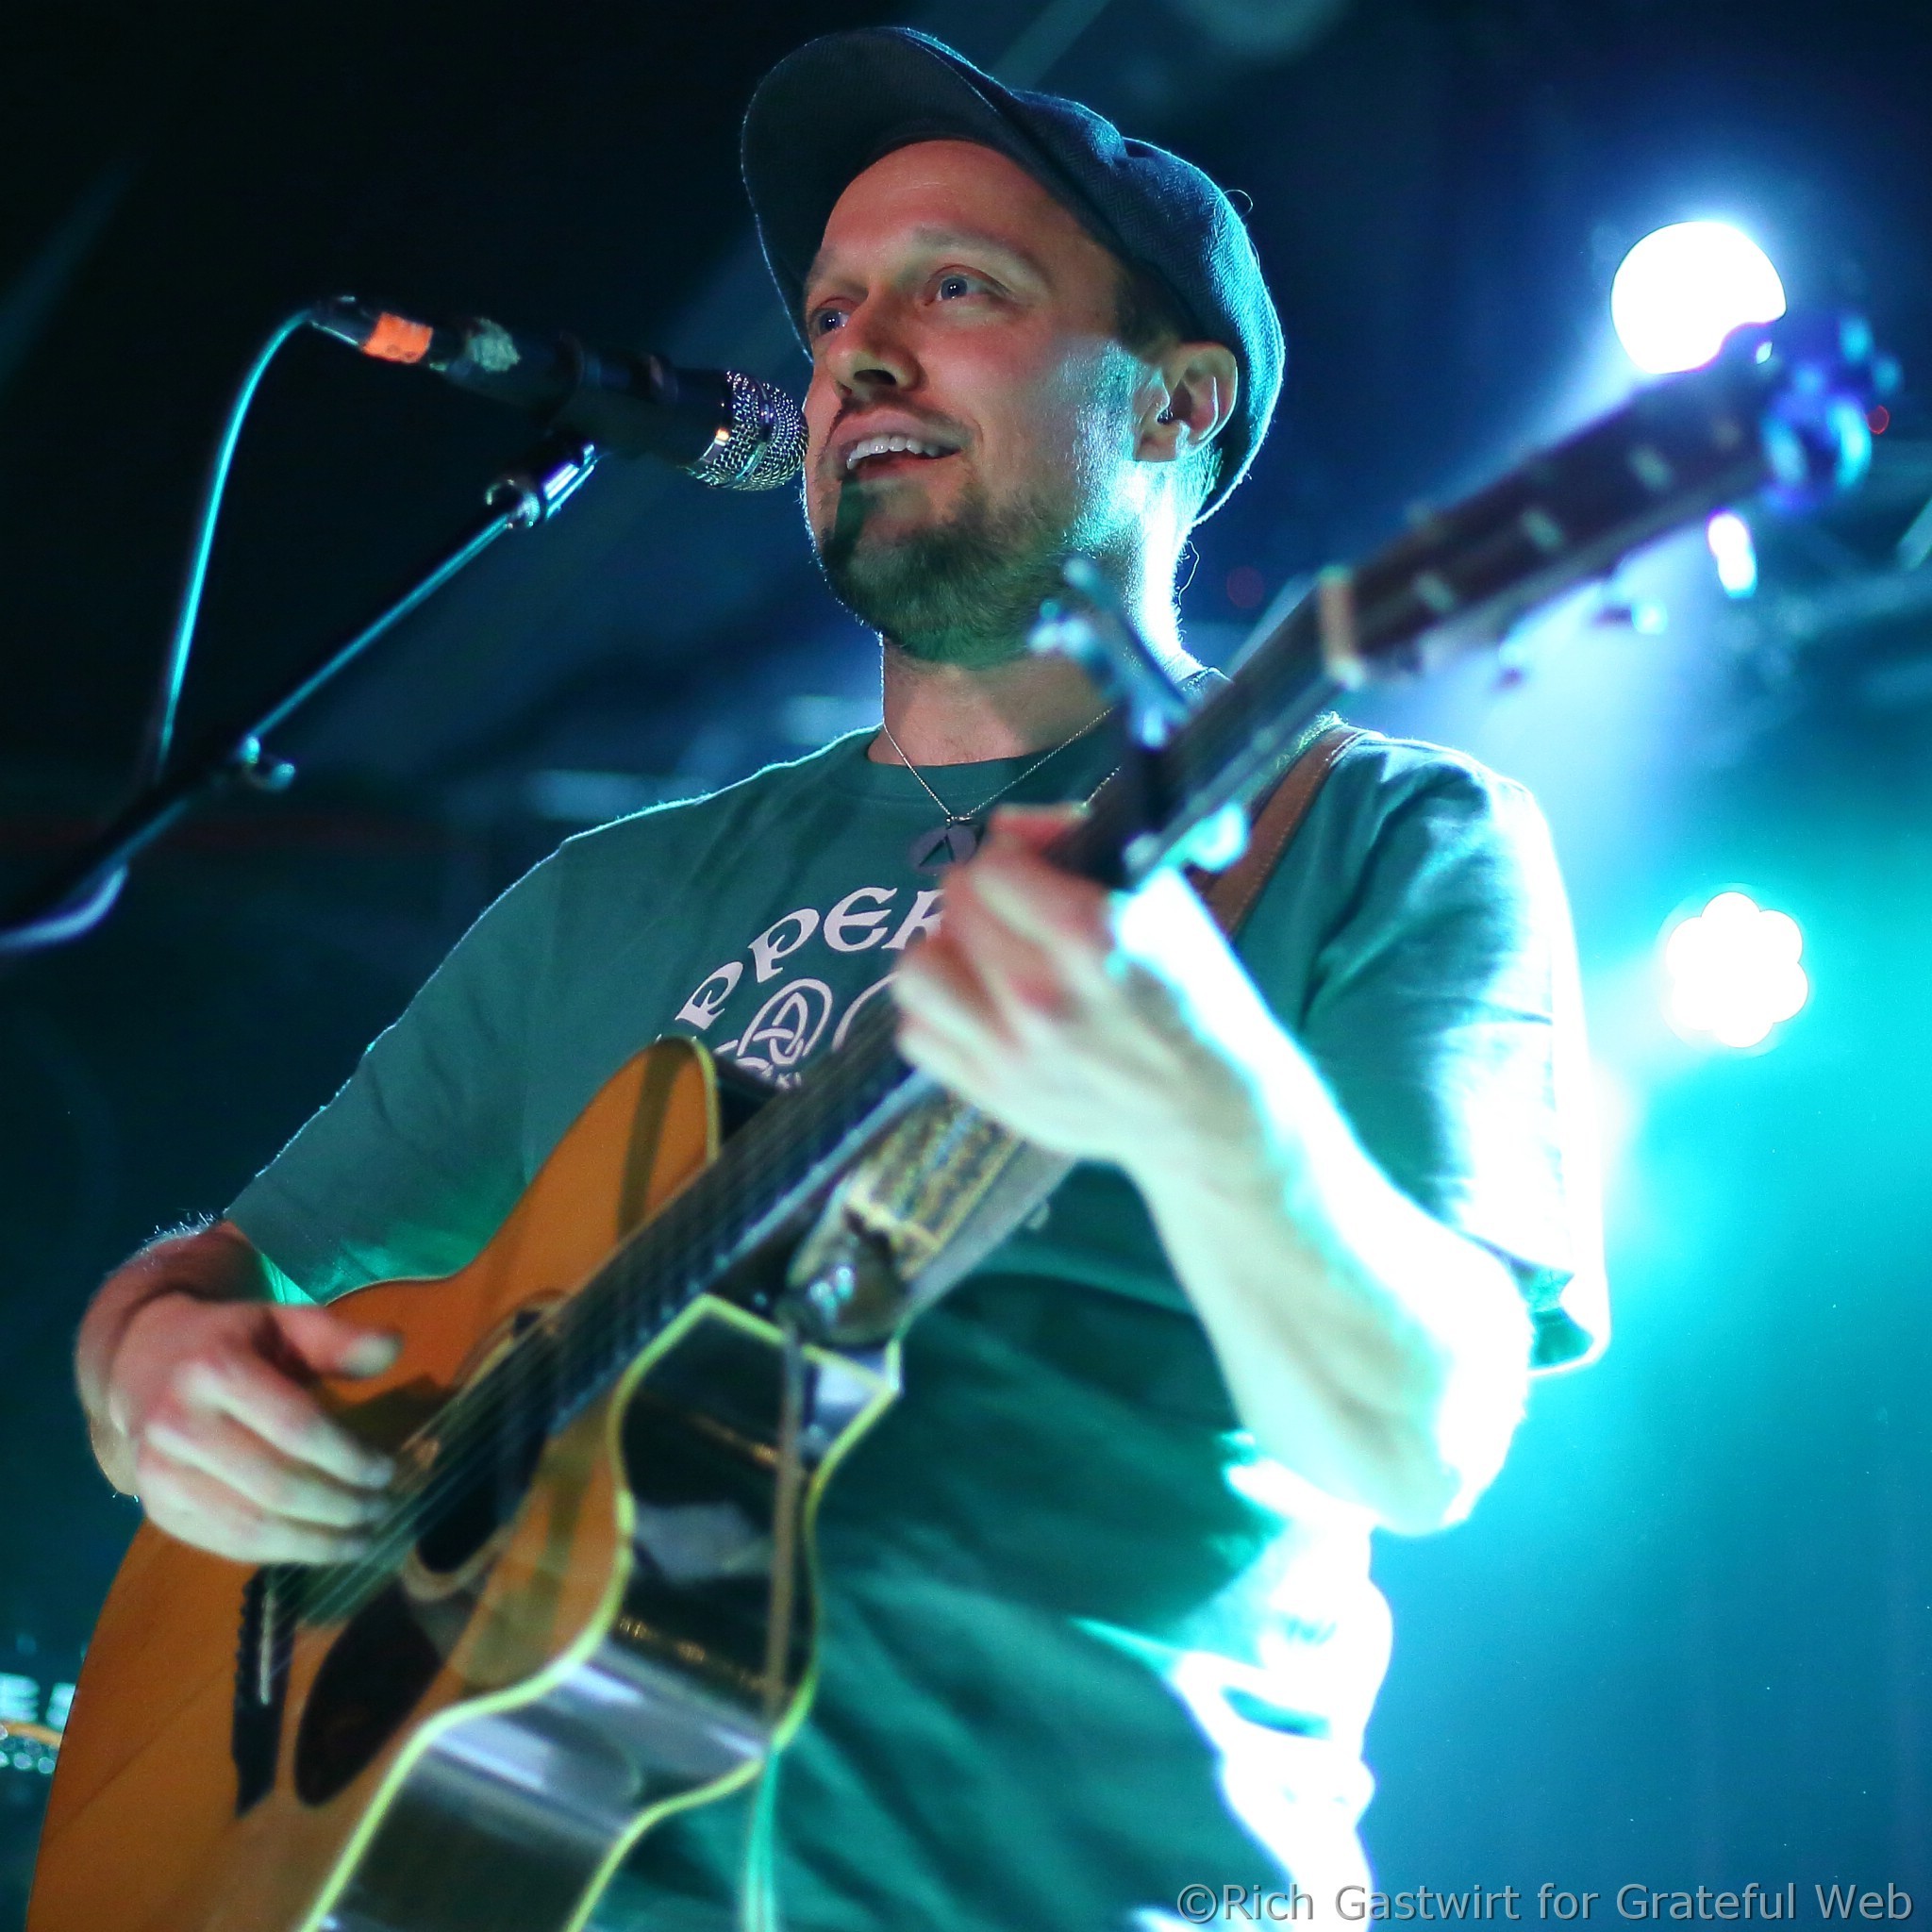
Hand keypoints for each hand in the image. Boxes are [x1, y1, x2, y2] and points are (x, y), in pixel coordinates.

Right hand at [106, 1294, 398, 1563]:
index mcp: (215, 1369)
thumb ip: (337, 1337)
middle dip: (339, 1506)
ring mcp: (158, 1473)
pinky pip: (226, 1543)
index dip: (349, 1456)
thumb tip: (393, 1347)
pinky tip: (319, 1547)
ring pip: (250, 1526)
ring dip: (315, 1542)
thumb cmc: (232, 1341)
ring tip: (362, 1540)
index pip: (296, 1427)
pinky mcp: (156, 1508)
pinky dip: (280, 1552)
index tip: (387, 1470)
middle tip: (382, 1509)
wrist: (141, 1365)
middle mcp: (178, 1424)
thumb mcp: (283, 1321)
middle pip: (276, 1485)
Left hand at [892, 807, 1280, 1179]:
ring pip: (918, 970)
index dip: (1013, 855)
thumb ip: (1075, 850)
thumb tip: (1004, 827)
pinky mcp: (990, 1093)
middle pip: (955, 906)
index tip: (1031, 866)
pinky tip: (979, 1008)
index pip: (992, 864)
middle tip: (1012, 909)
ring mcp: (1009, 1052)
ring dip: (946, 953)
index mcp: (1090, 939)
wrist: (1203, 1106)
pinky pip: (917, 1032)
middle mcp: (1039, 997)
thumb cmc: (1189, 994)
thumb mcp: (1160, 902)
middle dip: (983, 895)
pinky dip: (940, 1014)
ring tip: (982, 958)